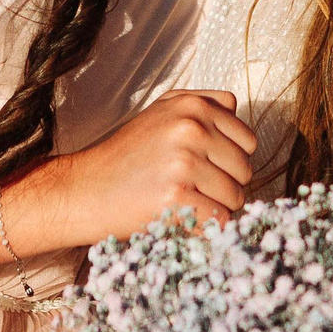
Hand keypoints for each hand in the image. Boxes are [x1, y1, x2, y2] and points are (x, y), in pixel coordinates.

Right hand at [42, 90, 257, 245]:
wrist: (84, 189)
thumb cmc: (126, 155)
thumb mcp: (161, 111)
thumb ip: (202, 103)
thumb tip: (236, 107)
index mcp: (194, 106)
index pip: (248, 140)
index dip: (230, 160)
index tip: (206, 169)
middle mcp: (192, 128)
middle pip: (245, 170)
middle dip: (225, 185)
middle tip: (193, 190)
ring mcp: (184, 162)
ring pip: (236, 197)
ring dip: (217, 208)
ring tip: (185, 204)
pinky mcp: (176, 196)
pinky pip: (220, 220)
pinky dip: (207, 228)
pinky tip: (184, 220)